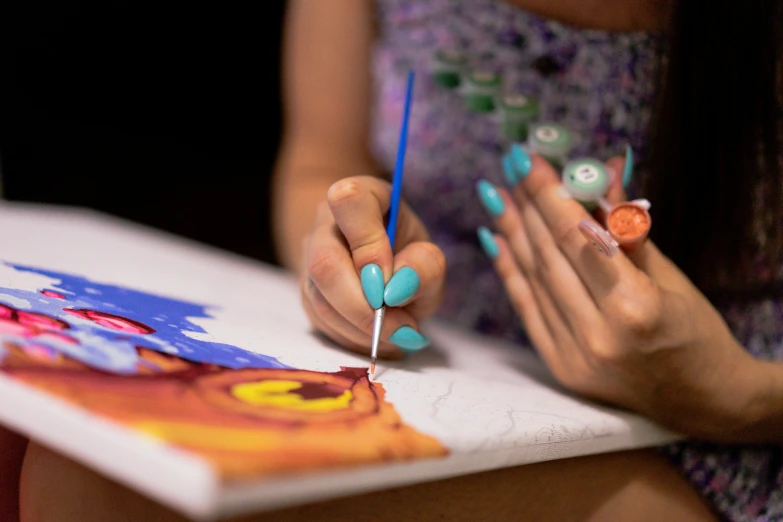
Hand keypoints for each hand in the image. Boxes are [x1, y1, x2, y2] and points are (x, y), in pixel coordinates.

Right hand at [301, 176, 445, 357]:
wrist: (385, 271)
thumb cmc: (409, 258)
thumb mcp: (429, 258)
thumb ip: (425, 266)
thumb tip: (398, 286)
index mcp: (362, 196)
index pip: (349, 201)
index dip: (370, 245)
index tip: (391, 280)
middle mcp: (326, 222)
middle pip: (325, 261)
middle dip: (363, 305)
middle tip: (398, 326)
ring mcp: (308, 257)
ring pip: (320, 297)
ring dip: (361, 327)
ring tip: (395, 332)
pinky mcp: (305, 291)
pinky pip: (320, 320)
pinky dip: (352, 337)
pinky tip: (376, 336)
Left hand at [478, 149, 775, 442]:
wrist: (701, 401)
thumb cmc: (695, 330)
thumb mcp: (669, 274)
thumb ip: (625, 227)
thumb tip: (600, 171)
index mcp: (635, 308)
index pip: (578, 237)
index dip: (548, 194)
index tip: (527, 158)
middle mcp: (597, 334)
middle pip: (549, 256)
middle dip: (526, 205)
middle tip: (508, 166)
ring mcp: (574, 356)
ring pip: (533, 279)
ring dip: (512, 232)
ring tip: (495, 194)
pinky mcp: (560, 368)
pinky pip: (526, 308)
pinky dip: (510, 271)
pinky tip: (495, 238)